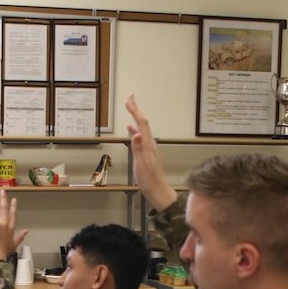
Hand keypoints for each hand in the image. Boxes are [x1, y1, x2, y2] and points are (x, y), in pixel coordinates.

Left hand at [0, 189, 28, 261]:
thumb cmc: (4, 252)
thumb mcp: (14, 244)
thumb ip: (20, 236)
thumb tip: (26, 232)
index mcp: (11, 228)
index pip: (13, 215)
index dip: (14, 207)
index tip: (14, 200)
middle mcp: (5, 223)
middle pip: (5, 208)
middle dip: (4, 199)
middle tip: (3, 192)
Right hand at [125, 94, 177, 211]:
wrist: (159, 191)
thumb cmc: (150, 181)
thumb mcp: (141, 165)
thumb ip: (138, 149)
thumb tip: (136, 133)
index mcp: (148, 145)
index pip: (141, 123)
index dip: (135, 110)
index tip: (129, 99)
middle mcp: (150, 144)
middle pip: (143, 122)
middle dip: (136, 109)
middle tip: (130, 97)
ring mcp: (149, 148)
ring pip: (142, 128)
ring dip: (135, 117)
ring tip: (130, 108)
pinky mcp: (148, 153)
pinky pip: (141, 137)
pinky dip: (135, 130)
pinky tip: (131, 130)